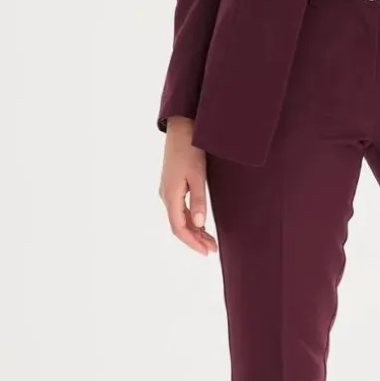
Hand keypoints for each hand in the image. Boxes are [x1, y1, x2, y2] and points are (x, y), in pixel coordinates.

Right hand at [159, 118, 217, 255]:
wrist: (181, 129)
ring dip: (194, 231)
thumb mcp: (198, 176)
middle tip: (213, 249)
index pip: (179, 228)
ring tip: (210, 241)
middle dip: (195, 240)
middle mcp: (166, 195)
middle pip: (179, 225)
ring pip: (179, 218)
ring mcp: (168, 191)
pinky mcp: (173, 186)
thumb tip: (198, 224)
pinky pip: (180, 209)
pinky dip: (191, 220)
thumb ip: (198, 201)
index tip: (206, 252)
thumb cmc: (190, 149)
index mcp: (171, 195)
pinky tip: (201, 224)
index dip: (192, 242)